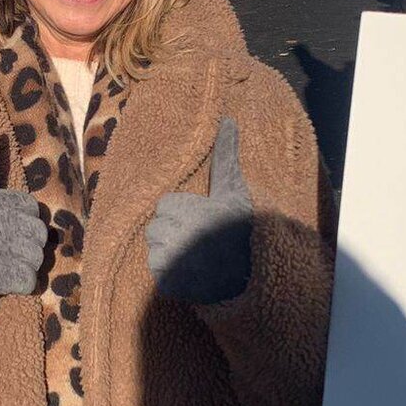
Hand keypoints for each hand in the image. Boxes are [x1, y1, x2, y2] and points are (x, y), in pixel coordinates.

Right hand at [0, 120, 45, 316]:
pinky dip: (20, 284)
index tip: (0, 227)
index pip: (29, 207)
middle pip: (38, 233)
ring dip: (23, 266)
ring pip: (36, 257)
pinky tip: (1, 281)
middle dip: (26, 244)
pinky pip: (29, 280)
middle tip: (2, 250)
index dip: (20, 220)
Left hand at [147, 118, 252, 303]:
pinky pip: (155, 270)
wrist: (252, 274)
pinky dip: (168, 272)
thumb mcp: (234, 190)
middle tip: (197, 238)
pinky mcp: (168, 284)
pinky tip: (189, 270)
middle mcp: (179, 238)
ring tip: (193, 255)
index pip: (165, 204)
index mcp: (192, 212)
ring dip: (168, 250)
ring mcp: (172, 264)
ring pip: (153, 247)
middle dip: (173, 230)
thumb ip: (225, 157)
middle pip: (156, 226)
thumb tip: (227, 120)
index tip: (202, 218)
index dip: (183, 211)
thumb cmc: (242, 227)